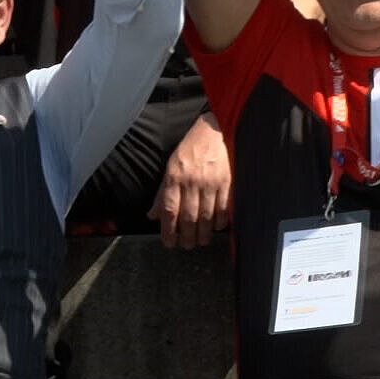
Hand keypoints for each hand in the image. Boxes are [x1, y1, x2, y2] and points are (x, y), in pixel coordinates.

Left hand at [149, 112, 232, 249]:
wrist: (213, 132)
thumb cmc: (189, 151)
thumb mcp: (169, 168)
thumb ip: (162, 193)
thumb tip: (152, 215)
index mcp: (174, 177)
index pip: (169, 210)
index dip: (168, 230)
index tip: (169, 243)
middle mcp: (191, 181)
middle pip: (189, 217)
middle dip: (187, 237)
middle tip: (187, 246)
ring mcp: (210, 182)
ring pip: (207, 216)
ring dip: (204, 234)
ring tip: (201, 241)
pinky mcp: (227, 182)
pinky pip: (224, 209)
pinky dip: (220, 222)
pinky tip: (216, 228)